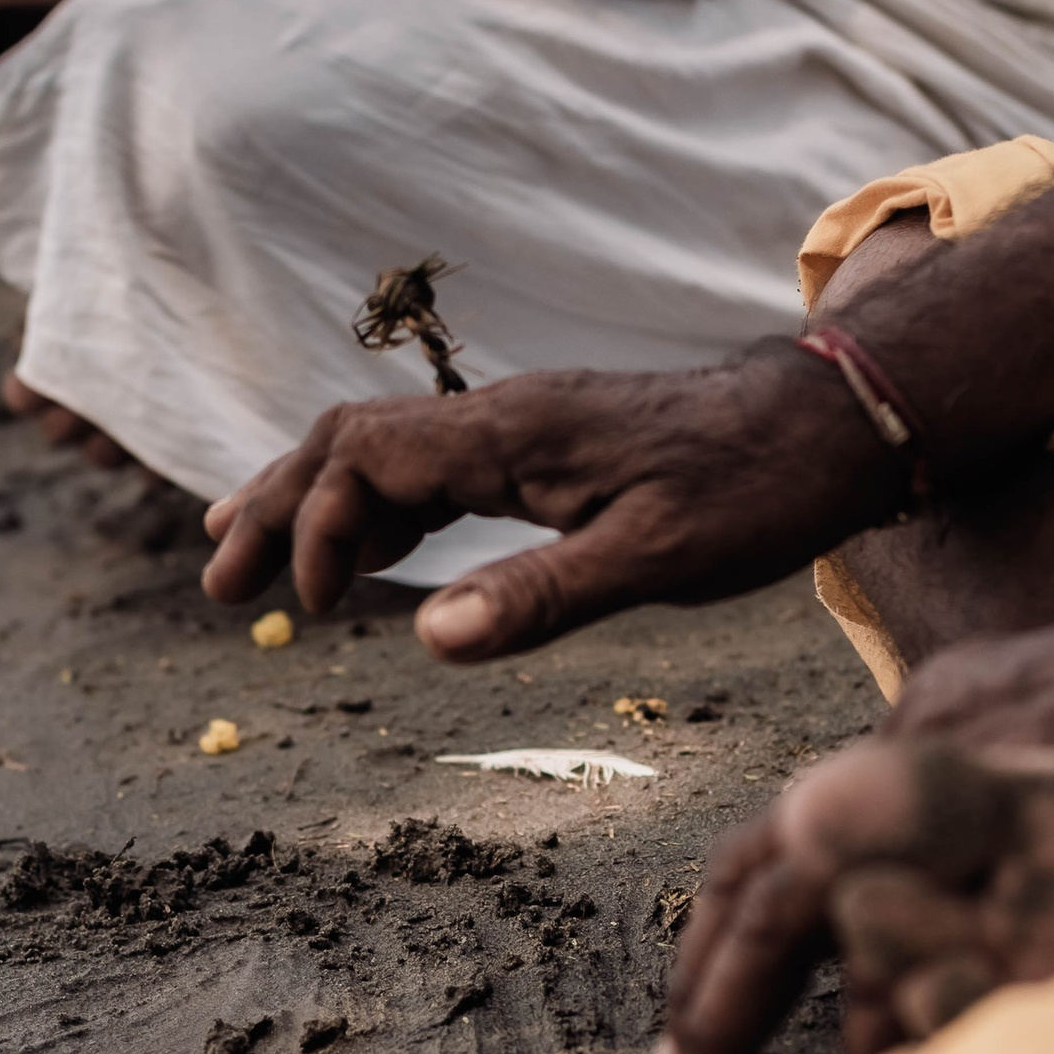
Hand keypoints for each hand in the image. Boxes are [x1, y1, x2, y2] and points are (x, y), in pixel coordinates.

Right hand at [200, 344, 907, 657]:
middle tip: (214, 579)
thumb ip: (537, 596)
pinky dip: (373, 506)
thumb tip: (423, 638)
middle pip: (347, 444)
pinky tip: (363, 553)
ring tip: (240, 554)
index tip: (312, 609)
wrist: (839, 421)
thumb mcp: (657, 561)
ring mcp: (522, 427)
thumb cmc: (759, 490)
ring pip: (382, 452)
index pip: (362, 455)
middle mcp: (502, 415)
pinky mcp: (547, 447)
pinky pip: (431, 467)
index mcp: (512, 433)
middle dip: (273, 508)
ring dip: (310, 503)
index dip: (314, 527)